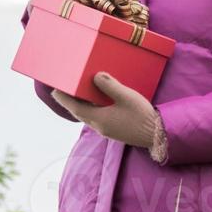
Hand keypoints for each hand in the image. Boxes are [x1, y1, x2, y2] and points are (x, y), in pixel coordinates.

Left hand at [51, 73, 167, 160]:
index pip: (75, 108)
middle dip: (70, 101)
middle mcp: (99, 126)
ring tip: (78, 92)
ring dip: (81, 105)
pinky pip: (96, 118)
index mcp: (99, 118)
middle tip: (63, 89)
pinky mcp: (113, 130)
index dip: (64, 99)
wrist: (157, 136)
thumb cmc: (142, 116)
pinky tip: (97, 101)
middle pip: (79, 112)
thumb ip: (110, 86)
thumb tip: (96, 76)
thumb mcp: (126, 96)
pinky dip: (91, 108)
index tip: (54, 89)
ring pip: (87, 116)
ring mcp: (106, 130)